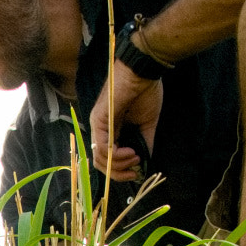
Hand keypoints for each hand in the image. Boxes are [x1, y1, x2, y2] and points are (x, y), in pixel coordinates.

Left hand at [88, 62, 162, 180]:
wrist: (143, 72)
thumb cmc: (146, 92)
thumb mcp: (147, 124)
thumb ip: (144, 142)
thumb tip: (145, 162)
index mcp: (111, 130)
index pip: (107, 159)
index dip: (120, 171)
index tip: (137, 171)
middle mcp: (100, 129)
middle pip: (100, 163)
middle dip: (118, 173)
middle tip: (135, 171)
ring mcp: (97, 125)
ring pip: (100, 158)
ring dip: (120, 165)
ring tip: (135, 157)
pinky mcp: (99, 120)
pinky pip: (103, 146)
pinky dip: (117, 155)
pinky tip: (131, 152)